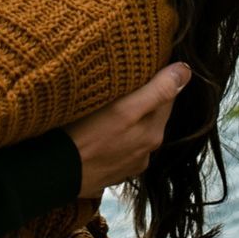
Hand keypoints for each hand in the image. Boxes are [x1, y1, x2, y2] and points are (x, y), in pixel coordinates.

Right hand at [64, 62, 190, 198]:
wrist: (52, 174)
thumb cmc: (85, 137)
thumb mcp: (123, 109)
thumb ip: (157, 92)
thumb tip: (186, 72)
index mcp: (153, 133)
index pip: (167, 96)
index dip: (158, 77)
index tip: (143, 63)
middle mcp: (146, 151)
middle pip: (152, 114)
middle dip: (144, 98)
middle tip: (124, 79)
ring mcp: (128, 165)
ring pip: (135, 131)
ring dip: (129, 118)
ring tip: (109, 105)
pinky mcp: (110, 172)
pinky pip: (119, 147)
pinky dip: (115, 136)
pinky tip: (99, 131)